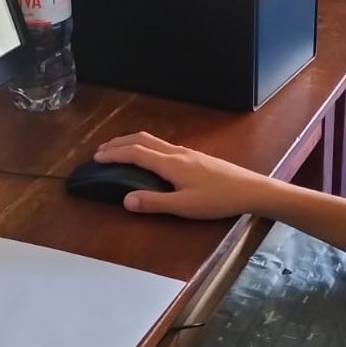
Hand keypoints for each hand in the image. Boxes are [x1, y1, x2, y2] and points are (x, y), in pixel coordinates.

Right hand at [93, 131, 269, 218]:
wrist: (249, 189)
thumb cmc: (217, 199)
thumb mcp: (184, 206)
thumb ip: (154, 203)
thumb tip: (125, 199)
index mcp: (170, 163)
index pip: (135, 153)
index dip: (114, 154)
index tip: (96, 158)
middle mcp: (176, 152)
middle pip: (141, 140)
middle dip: (118, 143)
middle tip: (101, 151)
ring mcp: (186, 152)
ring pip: (153, 140)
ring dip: (132, 142)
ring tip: (119, 150)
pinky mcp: (194, 156)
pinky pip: (162, 145)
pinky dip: (146, 146)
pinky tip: (149, 157)